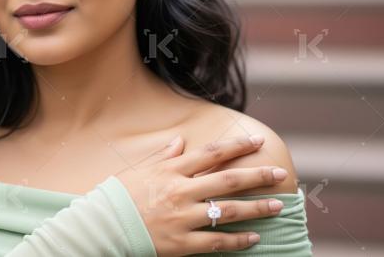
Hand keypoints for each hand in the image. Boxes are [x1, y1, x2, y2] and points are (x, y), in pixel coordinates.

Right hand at [116, 135, 286, 255]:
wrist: (103, 226)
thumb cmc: (120, 196)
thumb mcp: (140, 170)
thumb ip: (164, 157)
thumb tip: (181, 142)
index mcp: (171, 170)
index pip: (211, 153)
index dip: (237, 146)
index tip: (257, 141)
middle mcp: (180, 191)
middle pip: (228, 180)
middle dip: (258, 176)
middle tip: (280, 173)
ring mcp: (182, 218)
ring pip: (228, 211)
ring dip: (256, 208)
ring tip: (278, 206)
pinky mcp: (181, 243)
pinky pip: (217, 241)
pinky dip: (238, 240)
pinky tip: (255, 238)